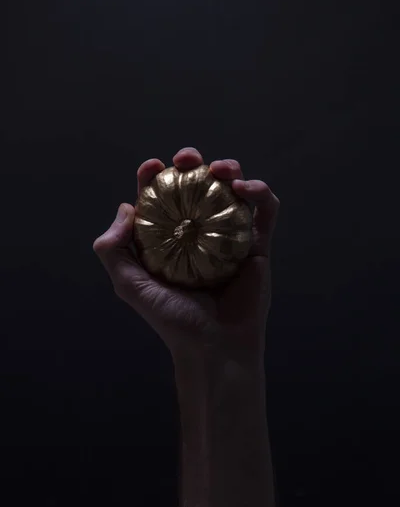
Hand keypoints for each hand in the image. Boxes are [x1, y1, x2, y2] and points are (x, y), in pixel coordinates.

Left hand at [93, 147, 279, 356]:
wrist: (213, 347)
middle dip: (192, 164)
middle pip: (198, 187)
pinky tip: (245, 189)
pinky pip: (265, 211)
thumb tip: (126, 208)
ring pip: (233, 191)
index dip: (155, 177)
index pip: (163, 198)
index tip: (152, 166)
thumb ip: (113, 249)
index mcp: (170, 240)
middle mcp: (199, 234)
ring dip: (228, 170)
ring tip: (221, 169)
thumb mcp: (129, 284)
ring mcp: (230, 238)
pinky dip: (260, 192)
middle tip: (187, 159)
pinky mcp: (257, 246)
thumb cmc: (171, 319)